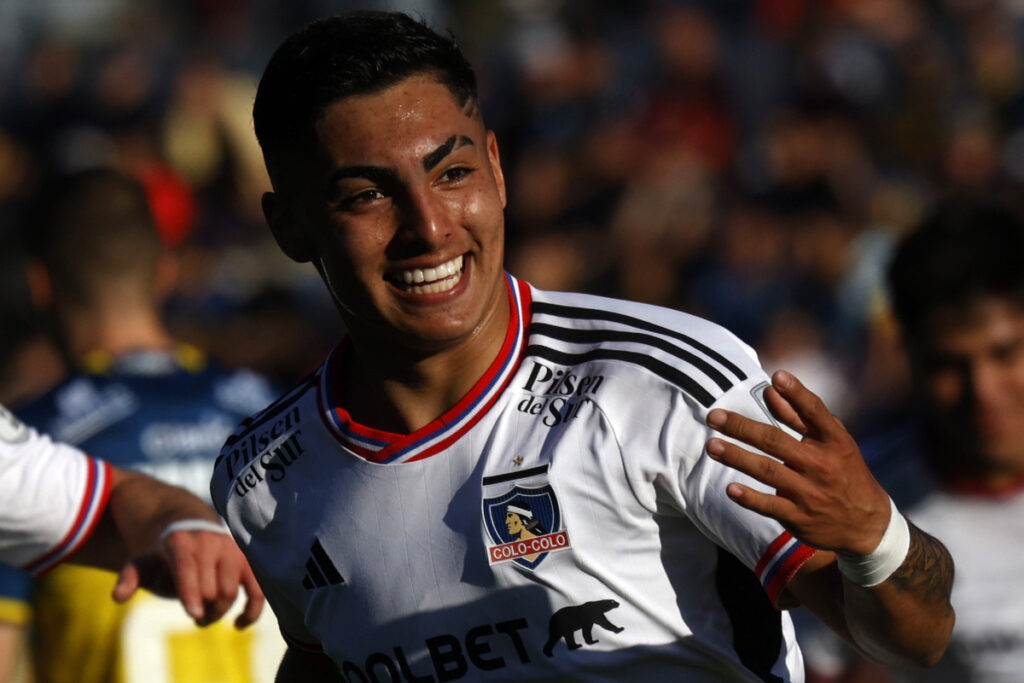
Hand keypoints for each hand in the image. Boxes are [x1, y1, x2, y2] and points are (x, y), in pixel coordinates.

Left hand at [111, 527, 264, 628]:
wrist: (191, 525)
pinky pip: (257, 588)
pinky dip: (252, 609)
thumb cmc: (165, 552)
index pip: (187, 568)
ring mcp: (231, 549)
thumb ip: (130, 576)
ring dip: (218, 612)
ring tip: (206, 615)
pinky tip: (239, 624)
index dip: (191, 592)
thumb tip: (118, 597)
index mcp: (181, 541)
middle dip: (201, 610)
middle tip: (194, 615)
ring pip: (230, 591)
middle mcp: (209, 542)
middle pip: (209, 588)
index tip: (194, 615)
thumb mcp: (143, 560)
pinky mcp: (248, 560)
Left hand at [705, 370, 890, 555]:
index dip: (797, 393)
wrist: (867, 524)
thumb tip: (771, 389)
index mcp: (833, 442)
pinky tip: (730, 489)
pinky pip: (770, 506)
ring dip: (737, 458)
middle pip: (776, 441)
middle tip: (713, 417)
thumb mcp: (832, 441)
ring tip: (712, 446)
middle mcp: (821, 465)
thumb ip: (799, 415)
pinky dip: (750, 498)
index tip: (777, 376)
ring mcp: (810, 492)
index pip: (814, 413)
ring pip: (768, 471)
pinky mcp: (799, 517)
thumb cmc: (843, 471)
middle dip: (742, 427)